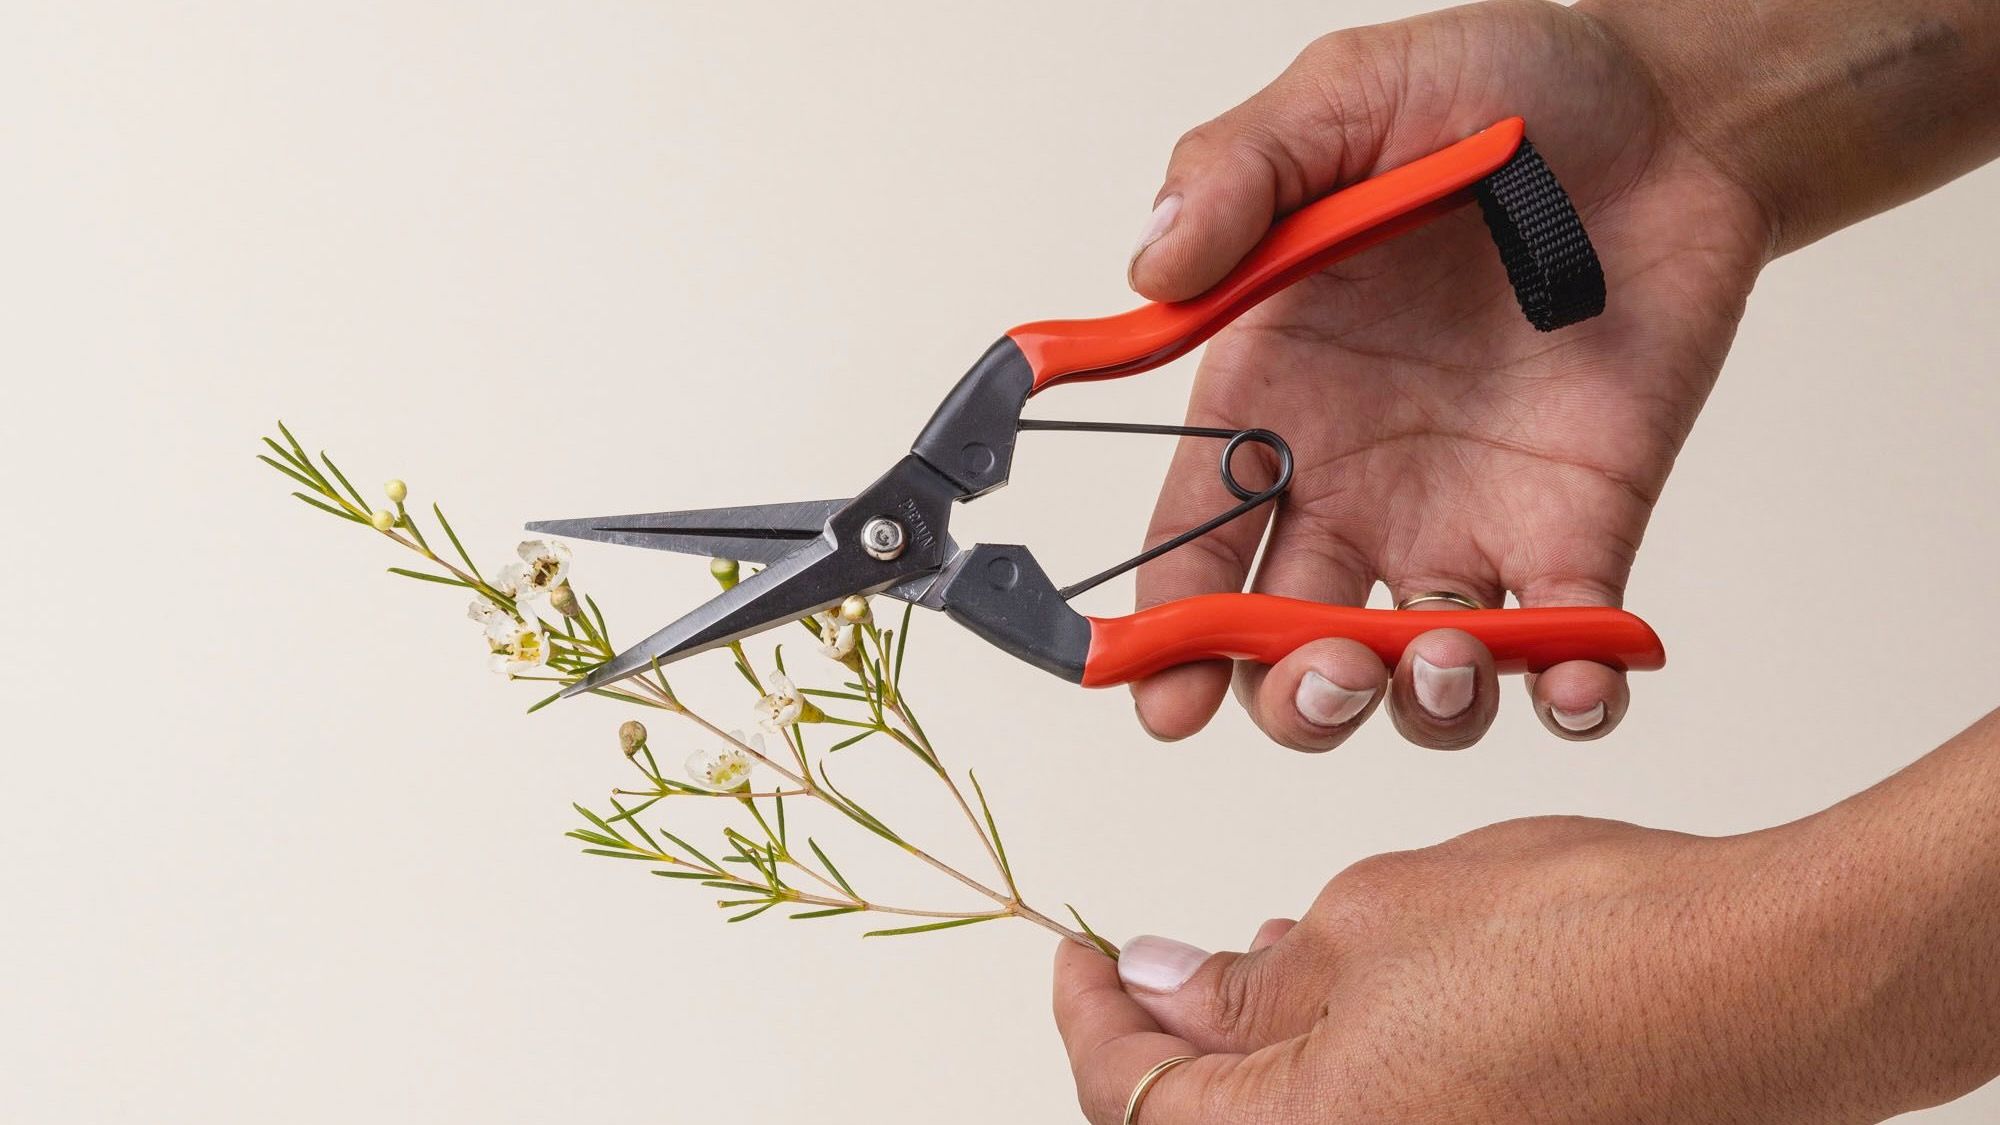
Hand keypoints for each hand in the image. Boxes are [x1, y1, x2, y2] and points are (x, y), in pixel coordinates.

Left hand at [1052, 767, 1999, 1124]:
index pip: (1132, 1097)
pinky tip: (1351, 1000)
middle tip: (1160, 963)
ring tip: (1260, 960)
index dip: (1089, 1015)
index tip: (1071, 953)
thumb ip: (1247, 982)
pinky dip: (1337, 1073)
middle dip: (1172, 1043)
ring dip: (1258, 1055)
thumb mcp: (1371, 919)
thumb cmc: (1596, 945)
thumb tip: (1168, 986)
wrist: (1774, 980)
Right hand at [1127, 0, 1771, 748]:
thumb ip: (1237, 173)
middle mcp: (1354, 482)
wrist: (1672, 117)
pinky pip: (1566, 652)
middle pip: (1288, 645)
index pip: (1192, 543)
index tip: (1163, 700)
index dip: (1167, 634)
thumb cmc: (1502, 95)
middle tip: (1330, 670)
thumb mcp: (1346, 98)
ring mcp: (1466, 517)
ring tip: (1449, 656)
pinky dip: (1572, 699)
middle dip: (1293, 698)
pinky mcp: (1580, 532)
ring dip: (1417, 707)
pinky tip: (1577, 681)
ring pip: (1414, 677)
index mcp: (1270, 397)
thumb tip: (1149, 268)